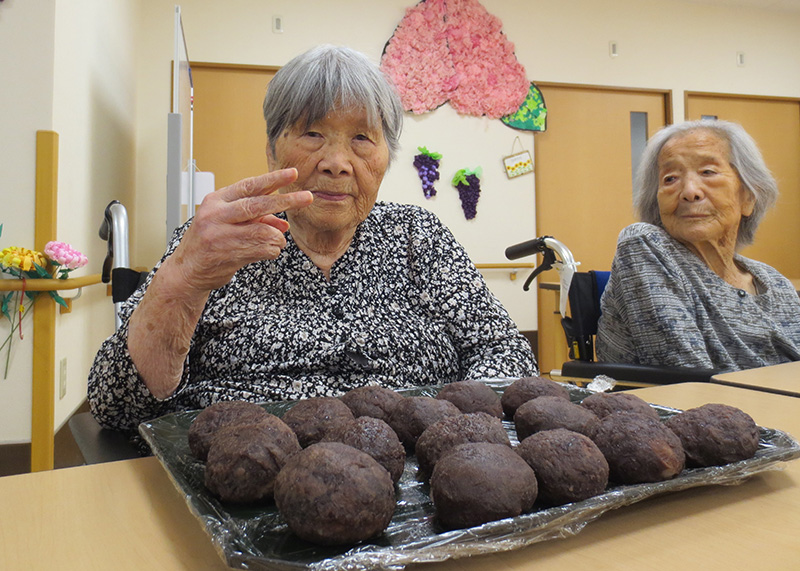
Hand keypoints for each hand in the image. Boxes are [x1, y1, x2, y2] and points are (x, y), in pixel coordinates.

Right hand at [167, 169, 312, 291]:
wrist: (187, 271)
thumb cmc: (209, 243)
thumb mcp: (227, 223)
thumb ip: (255, 218)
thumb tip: (283, 223)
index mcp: (216, 201)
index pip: (249, 186)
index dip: (273, 179)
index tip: (293, 173)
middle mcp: (216, 214)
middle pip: (258, 204)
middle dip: (286, 200)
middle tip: (306, 198)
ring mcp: (220, 234)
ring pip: (264, 231)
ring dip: (277, 237)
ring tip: (277, 241)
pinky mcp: (227, 253)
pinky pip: (263, 249)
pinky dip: (272, 250)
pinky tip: (268, 251)